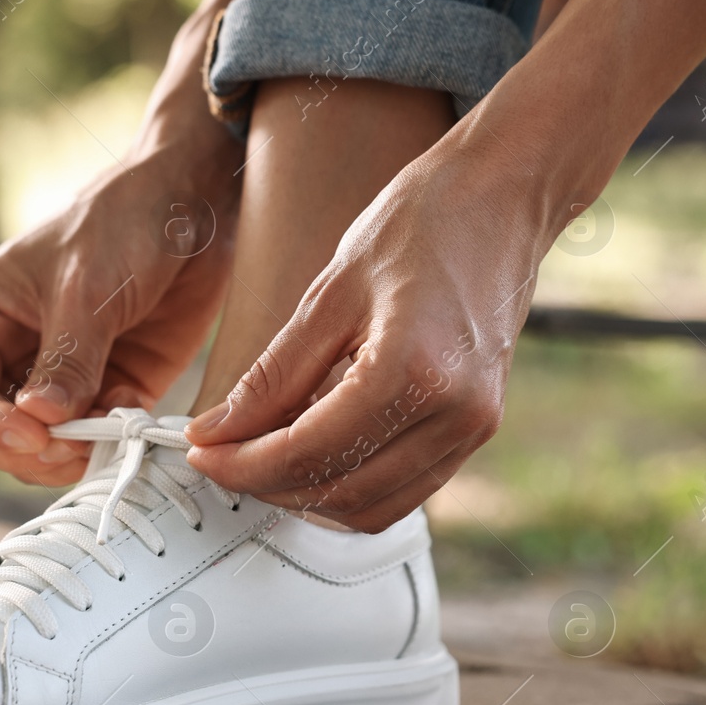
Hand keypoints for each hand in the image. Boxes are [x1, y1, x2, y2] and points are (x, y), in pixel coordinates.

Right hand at [0, 149, 235, 485]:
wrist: (193, 208)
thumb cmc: (122, 224)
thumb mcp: (88, 290)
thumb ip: (68, 358)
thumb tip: (41, 419)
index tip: (34, 437)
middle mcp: (12, 352)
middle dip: (30, 449)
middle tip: (73, 447)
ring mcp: (61, 375)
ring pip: (44, 445)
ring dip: (73, 452)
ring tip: (108, 430)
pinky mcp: (110, 387)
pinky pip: (96, 436)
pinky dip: (111, 438)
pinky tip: (133, 409)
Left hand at [184, 149, 549, 530]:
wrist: (504, 198)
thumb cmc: (424, 222)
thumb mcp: (331, 292)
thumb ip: (273, 375)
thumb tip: (217, 430)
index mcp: (414, 370)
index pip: (308, 452)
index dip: (243, 464)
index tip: (201, 452)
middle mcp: (455, 414)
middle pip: (339, 489)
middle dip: (268, 484)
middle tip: (223, 453)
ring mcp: (474, 428)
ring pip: (373, 506)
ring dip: (310, 494)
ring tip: (263, 454)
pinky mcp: (478, 430)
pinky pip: (406, 489)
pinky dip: (353, 482)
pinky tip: (316, 448)